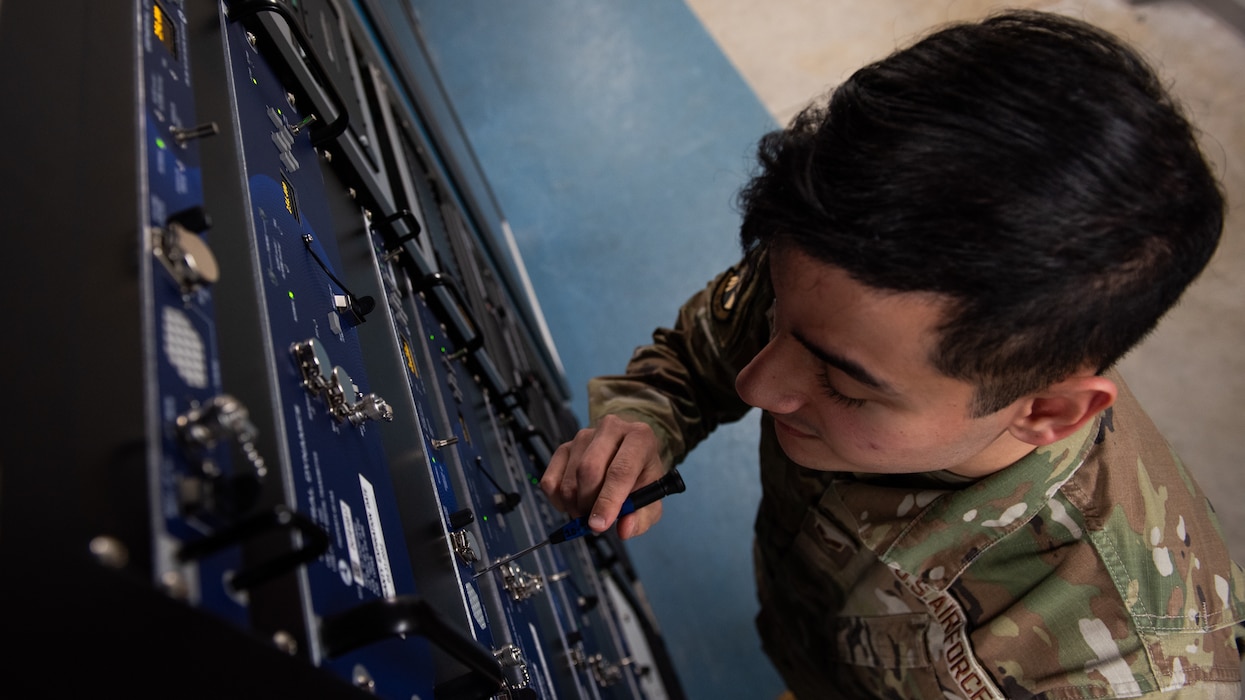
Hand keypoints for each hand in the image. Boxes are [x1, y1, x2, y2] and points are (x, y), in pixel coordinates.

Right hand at [540, 414, 666, 539]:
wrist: (629, 451)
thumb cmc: (641, 474)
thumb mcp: (652, 497)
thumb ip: (642, 516)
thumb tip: (624, 529)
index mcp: (640, 437)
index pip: (620, 469)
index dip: (608, 500)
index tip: (599, 525)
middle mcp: (610, 429)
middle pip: (589, 469)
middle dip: (588, 504)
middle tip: (595, 524)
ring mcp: (583, 436)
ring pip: (569, 478)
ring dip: (575, 506)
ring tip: (589, 513)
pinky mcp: (564, 447)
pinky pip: (551, 480)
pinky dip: (558, 500)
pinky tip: (574, 503)